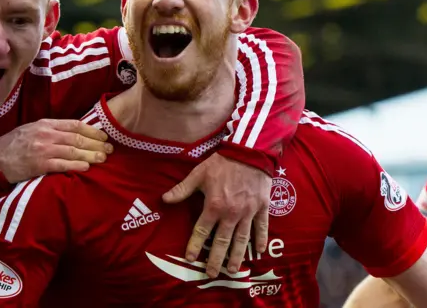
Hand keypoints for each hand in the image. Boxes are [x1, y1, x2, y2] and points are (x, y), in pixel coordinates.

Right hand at [0, 119, 112, 182]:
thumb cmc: (11, 146)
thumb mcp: (30, 130)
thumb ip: (49, 130)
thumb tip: (72, 134)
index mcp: (44, 124)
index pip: (74, 124)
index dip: (92, 130)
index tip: (103, 135)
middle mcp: (45, 134)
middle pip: (77, 138)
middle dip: (96, 143)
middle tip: (109, 149)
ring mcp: (42, 149)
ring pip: (73, 151)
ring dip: (91, 155)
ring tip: (103, 158)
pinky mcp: (39, 165)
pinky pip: (62, 165)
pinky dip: (76, 165)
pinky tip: (87, 167)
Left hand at [162, 152, 270, 277]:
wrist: (249, 153)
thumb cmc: (222, 163)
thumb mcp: (199, 174)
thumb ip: (182, 189)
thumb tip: (164, 199)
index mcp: (214, 206)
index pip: (201, 231)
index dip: (195, 245)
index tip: (190, 259)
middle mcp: (231, 213)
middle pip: (222, 241)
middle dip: (216, 259)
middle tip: (212, 274)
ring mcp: (248, 212)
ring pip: (242, 239)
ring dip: (237, 256)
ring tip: (233, 270)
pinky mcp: (262, 208)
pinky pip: (262, 227)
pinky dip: (261, 240)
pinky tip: (259, 252)